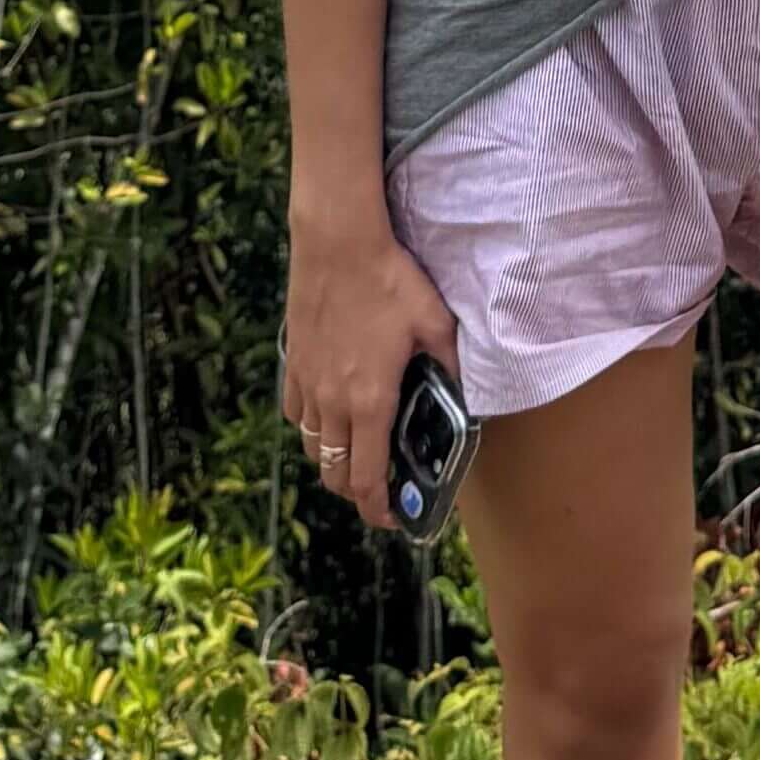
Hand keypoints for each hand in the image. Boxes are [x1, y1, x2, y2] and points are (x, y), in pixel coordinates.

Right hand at [282, 206, 463, 533]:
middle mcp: (333, 403)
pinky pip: (296, 414)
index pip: (365, 479)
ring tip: (357, 451)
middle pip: (333, 473)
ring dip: (334, 460)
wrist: (337, 243)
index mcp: (370, 402)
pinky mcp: (293, 364)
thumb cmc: (387, 280)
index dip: (376, 509)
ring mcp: (308, 384)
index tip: (392, 517)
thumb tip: (466, 389)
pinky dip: (312, 426)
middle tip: (379, 486)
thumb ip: (451, 362)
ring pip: (313, 447)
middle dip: (355, 491)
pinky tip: (330, 412)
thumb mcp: (434, 321)